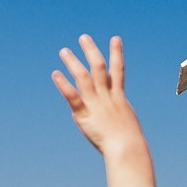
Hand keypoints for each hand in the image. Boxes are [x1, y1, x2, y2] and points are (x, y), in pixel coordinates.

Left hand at [52, 35, 155, 186]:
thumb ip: (120, 118)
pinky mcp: (84, 114)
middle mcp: (107, 96)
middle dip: (91, 51)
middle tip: (83, 37)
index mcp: (119, 98)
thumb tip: (120, 122)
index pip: (119, 70)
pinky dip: (64, 84)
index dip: (117, 53)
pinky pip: (73, 96)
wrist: (127, 148)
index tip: (115, 39)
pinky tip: (55, 73)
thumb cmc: (130, 143)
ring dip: (73, 62)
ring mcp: (96, 104)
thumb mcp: (128, 125)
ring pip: (84, 77)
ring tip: (64, 51)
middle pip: (99, 67)